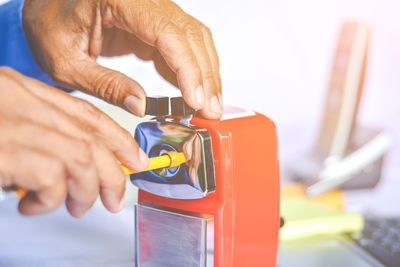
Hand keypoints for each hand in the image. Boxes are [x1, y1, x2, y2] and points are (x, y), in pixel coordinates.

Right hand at [0, 67, 148, 217]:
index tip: (136, 160)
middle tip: (115, 199)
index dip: (119, 140)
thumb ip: (40, 136)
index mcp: (22, 89)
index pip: (87, 113)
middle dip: (113, 175)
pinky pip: (51, 177)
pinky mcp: (0, 148)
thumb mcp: (5, 124)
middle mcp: (19, 98)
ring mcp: (10, 120)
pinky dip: (51, 199)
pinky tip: (35, 205)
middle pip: (90, 137)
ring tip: (76, 206)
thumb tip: (71, 167)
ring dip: (86, 191)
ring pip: (80, 157)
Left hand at [22, 0, 222, 118]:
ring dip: (205, 73)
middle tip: (210, 110)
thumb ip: (105, 84)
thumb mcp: (67, 63)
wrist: (46, 6)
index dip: (187, 67)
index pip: (167, 32)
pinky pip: (182, 44)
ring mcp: (151, 9)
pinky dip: (191, 70)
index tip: (196, 100)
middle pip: (189, 34)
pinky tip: (193, 92)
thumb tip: (141, 107)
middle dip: (204, 75)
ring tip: (208, 105)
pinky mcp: (153, 22)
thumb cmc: (49, 26)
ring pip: (193, 37)